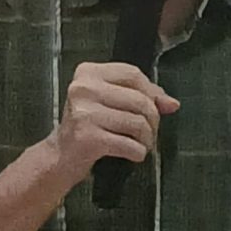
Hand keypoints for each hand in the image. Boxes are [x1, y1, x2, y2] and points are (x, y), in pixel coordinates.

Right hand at [53, 60, 179, 186]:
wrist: (59, 157)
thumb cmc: (86, 128)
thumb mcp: (107, 104)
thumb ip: (139, 97)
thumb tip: (171, 103)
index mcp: (87, 73)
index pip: (132, 74)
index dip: (152, 91)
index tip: (157, 106)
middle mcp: (83, 89)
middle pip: (139, 99)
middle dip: (153, 119)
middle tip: (149, 132)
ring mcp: (84, 113)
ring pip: (137, 122)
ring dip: (147, 139)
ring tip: (141, 144)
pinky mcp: (88, 137)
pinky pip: (130, 144)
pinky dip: (138, 152)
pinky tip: (132, 154)